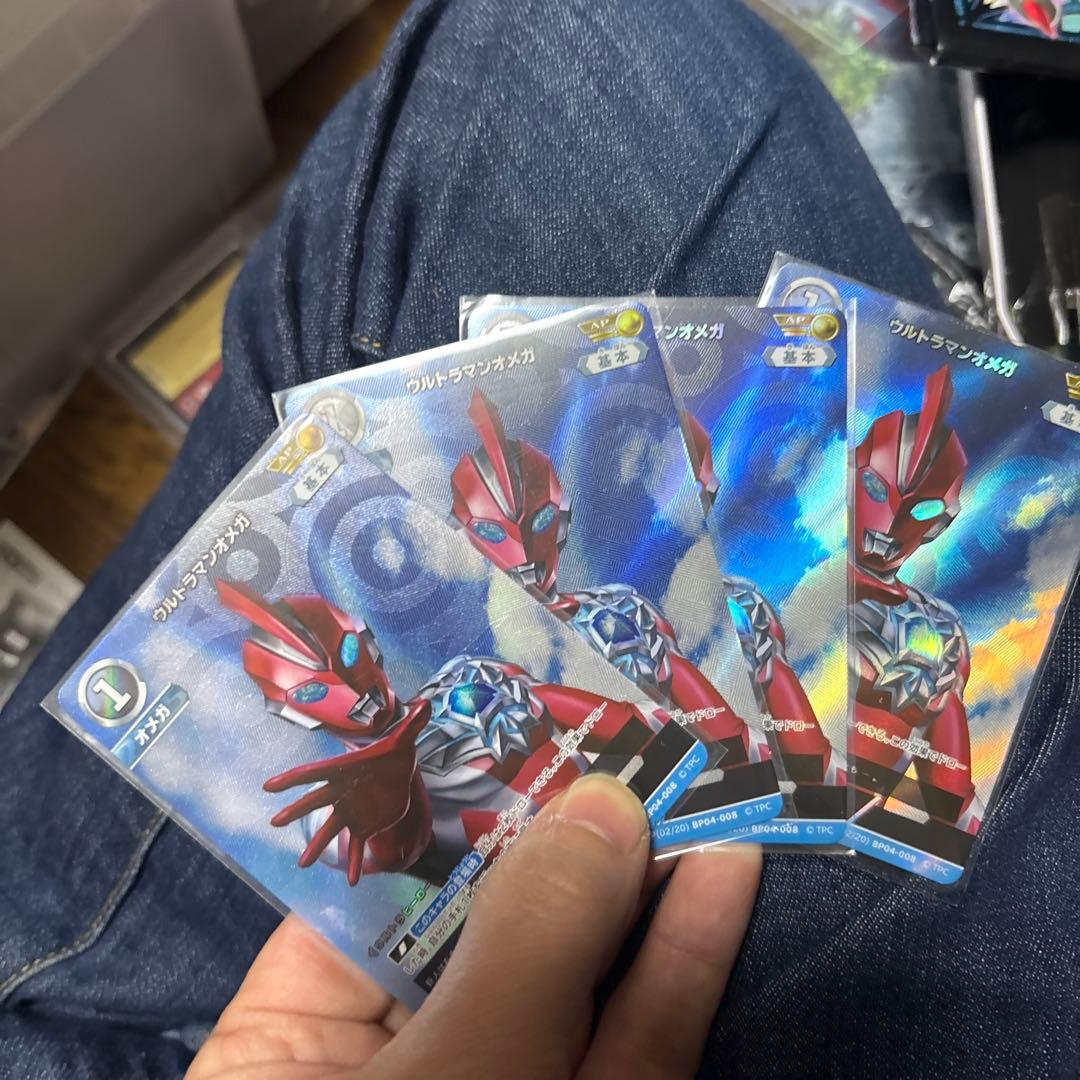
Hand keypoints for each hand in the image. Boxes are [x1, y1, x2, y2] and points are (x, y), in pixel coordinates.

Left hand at [188, 773, 761, 1078]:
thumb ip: (519, 951)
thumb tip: (600, 807)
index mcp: (294, 1053)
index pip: (365, 889)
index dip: (445, 798)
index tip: (519, 712)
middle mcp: (398, 1072)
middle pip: (483, 926)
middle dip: (564, 832)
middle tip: (634, 731)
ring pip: (575, 983)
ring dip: (642, 888)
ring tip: (698, 786)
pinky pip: (636, 1047)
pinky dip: (677, 967)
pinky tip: (716, 883)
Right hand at [263, 700, 430, 882]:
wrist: (401, 772)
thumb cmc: (395, 752)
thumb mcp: (406, 738)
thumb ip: (413, 723)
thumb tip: (426, 702)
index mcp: (346, 769)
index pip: (316, 773)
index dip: (293, 779)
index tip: (269, 786)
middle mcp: (343, 792)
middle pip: (316, 801)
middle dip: (296, 810)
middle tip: (275, 821)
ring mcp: (351, 811)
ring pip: (331, 829)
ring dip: (317, 845)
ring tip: (303, 864)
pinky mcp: (364, 826)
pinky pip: (356, 846)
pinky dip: (355, 863)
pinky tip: (353, 881)